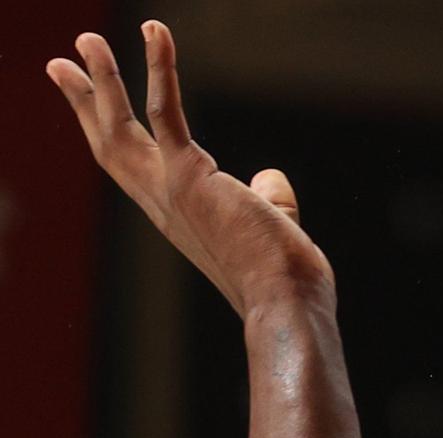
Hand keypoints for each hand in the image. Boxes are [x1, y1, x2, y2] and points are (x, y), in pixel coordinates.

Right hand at [48, 23, 333, 315]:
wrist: (286, 303)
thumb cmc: (284, 277)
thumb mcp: (270, 228)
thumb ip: (268, 200)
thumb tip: (270, 179)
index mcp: (176, 215)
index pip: (132, 170)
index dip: (108, 135)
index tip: (89, 109)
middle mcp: (162, 203)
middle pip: (109, 144)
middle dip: (84, 102)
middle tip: (59, 63)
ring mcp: (169, 189)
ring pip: (120, 124)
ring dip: (101, 79)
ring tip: (85, 38)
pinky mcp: (188, 175)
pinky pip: (165, 110)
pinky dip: (159, 67)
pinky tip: (154, 31)